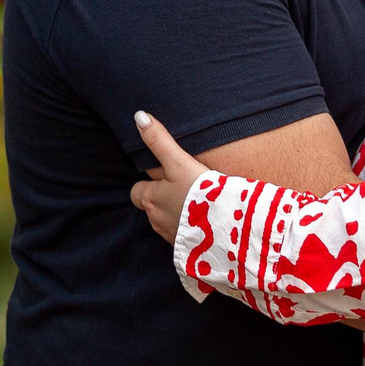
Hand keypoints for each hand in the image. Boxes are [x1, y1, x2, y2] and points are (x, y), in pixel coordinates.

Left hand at [128, 111, 206, 242]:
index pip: (137, 191)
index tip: (163, 176)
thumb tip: (139, 116)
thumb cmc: (200, 194)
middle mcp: (157, 221)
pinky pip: (185, 236)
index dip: (148, 183)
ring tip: (198, 203)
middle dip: (162, 200)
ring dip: (178, 214)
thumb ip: (159, 141)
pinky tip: (207, 221)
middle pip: (152, 208)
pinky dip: (192, 228)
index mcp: (151, 200)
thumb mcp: (179, 162)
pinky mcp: (190, 248)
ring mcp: (173, 237)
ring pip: (168, 222)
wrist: (227, 230)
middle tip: (182, 188)